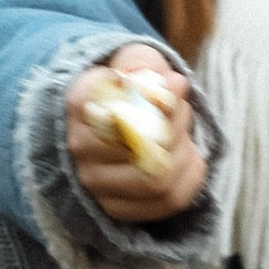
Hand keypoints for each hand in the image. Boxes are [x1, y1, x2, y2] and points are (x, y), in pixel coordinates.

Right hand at [65, 43, 206, 222]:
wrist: (115, 115)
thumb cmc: (131, 85)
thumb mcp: (137, 61)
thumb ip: (150, 66)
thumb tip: (174, 85)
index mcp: (80, 103)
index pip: (125, 111)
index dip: (163, 103)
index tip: (176, 88)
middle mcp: (78, 147)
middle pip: (146, 150)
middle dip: (179, 128)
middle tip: (183, 112)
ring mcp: (93, 183)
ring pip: (158, 182)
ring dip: (185, 155)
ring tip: (184, 137)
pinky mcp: (114, 207)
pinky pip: (167, 203)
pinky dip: (190, 179)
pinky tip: (187, 159)